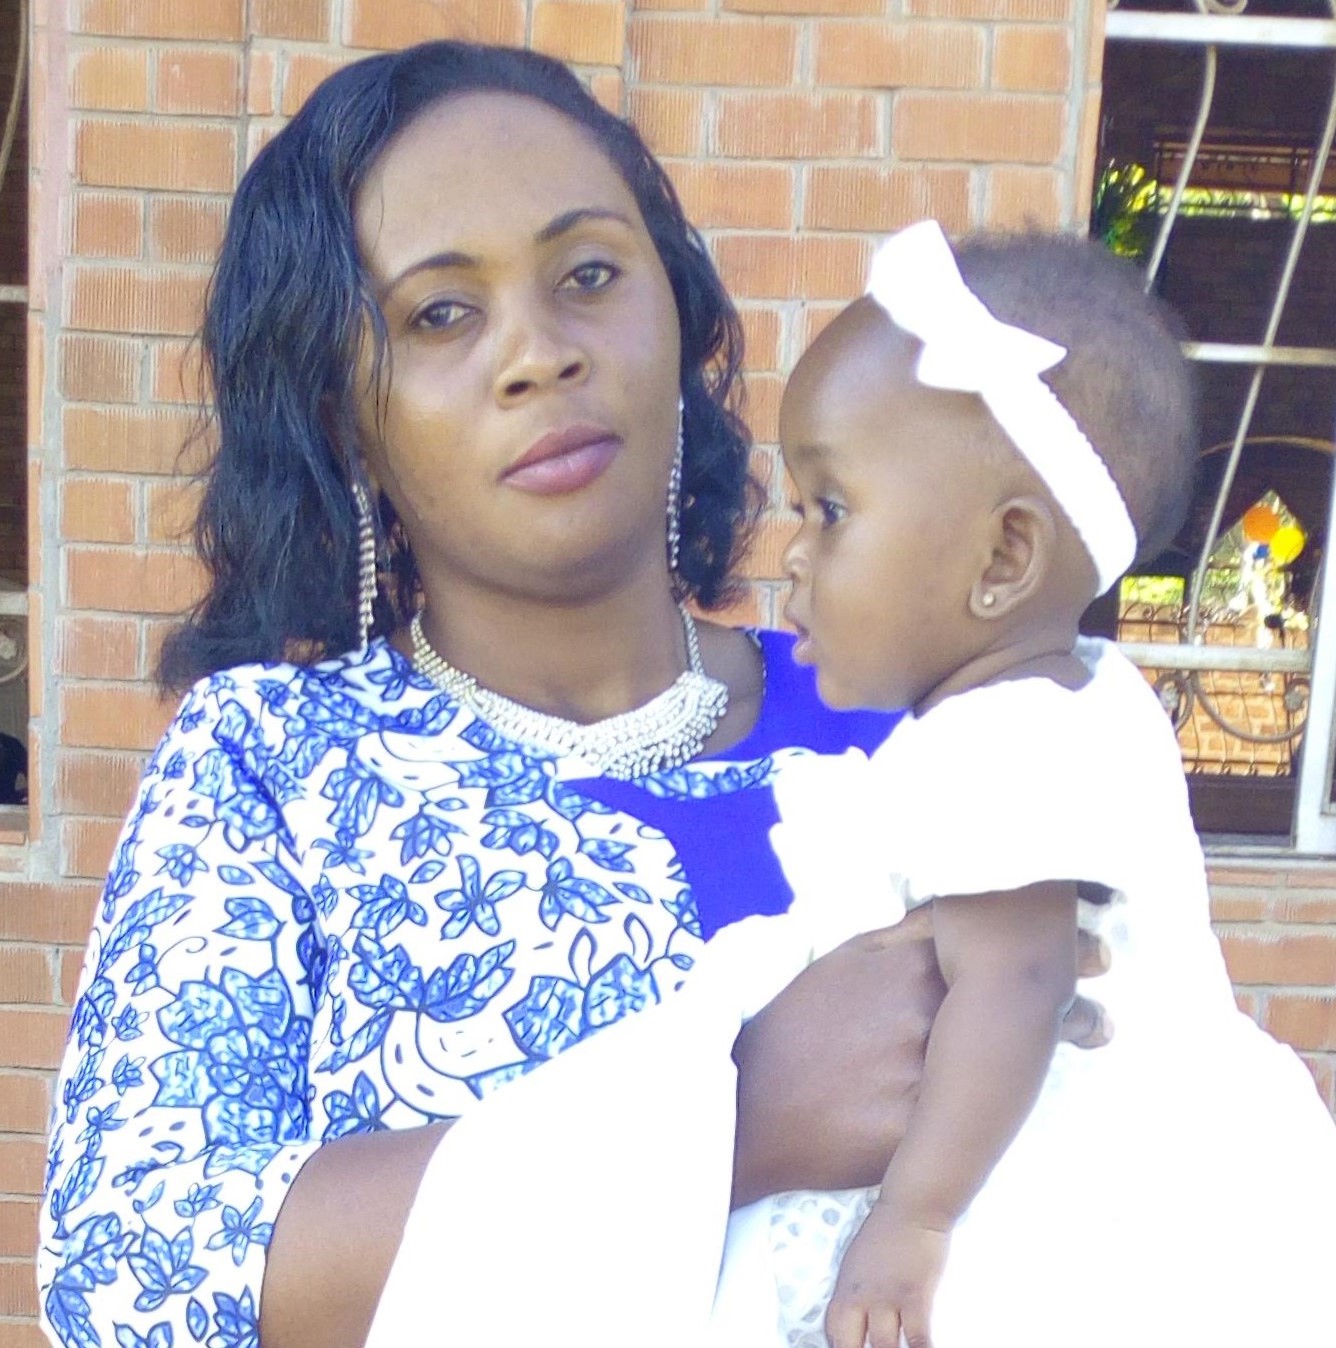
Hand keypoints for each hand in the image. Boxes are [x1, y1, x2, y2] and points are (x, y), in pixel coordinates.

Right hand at [729, 908, 1110, 1206]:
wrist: (751, 1110)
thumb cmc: (793, 1030)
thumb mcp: (838, 964)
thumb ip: (894, 943)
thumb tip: (941, 921)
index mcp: (900, 962)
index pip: (983, 934)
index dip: (1032, 926)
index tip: (1072, 917)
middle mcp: (923, 1009)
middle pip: (1015, 985)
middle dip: (1067, 969)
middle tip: (1103, 954)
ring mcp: (929, 1070)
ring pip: (1017, 1048)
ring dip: (1064, 1028)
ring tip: (1101, 1024)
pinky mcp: (930, 1129)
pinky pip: (990, 1109)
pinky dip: (1018, 1091)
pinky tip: (1040, 1081)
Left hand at [825, 1201, 948, 1347]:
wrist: (912, 1207)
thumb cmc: (886, 1230)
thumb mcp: (858, 1260)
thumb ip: (855, 1290)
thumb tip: (857, 1317)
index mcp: (846, 1287)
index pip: (832, 1331)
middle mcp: (862, 1295)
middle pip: (849, 1344)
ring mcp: (887, 1297)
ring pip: (884, 1347)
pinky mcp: (914, 1295)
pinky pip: (918, 1338)